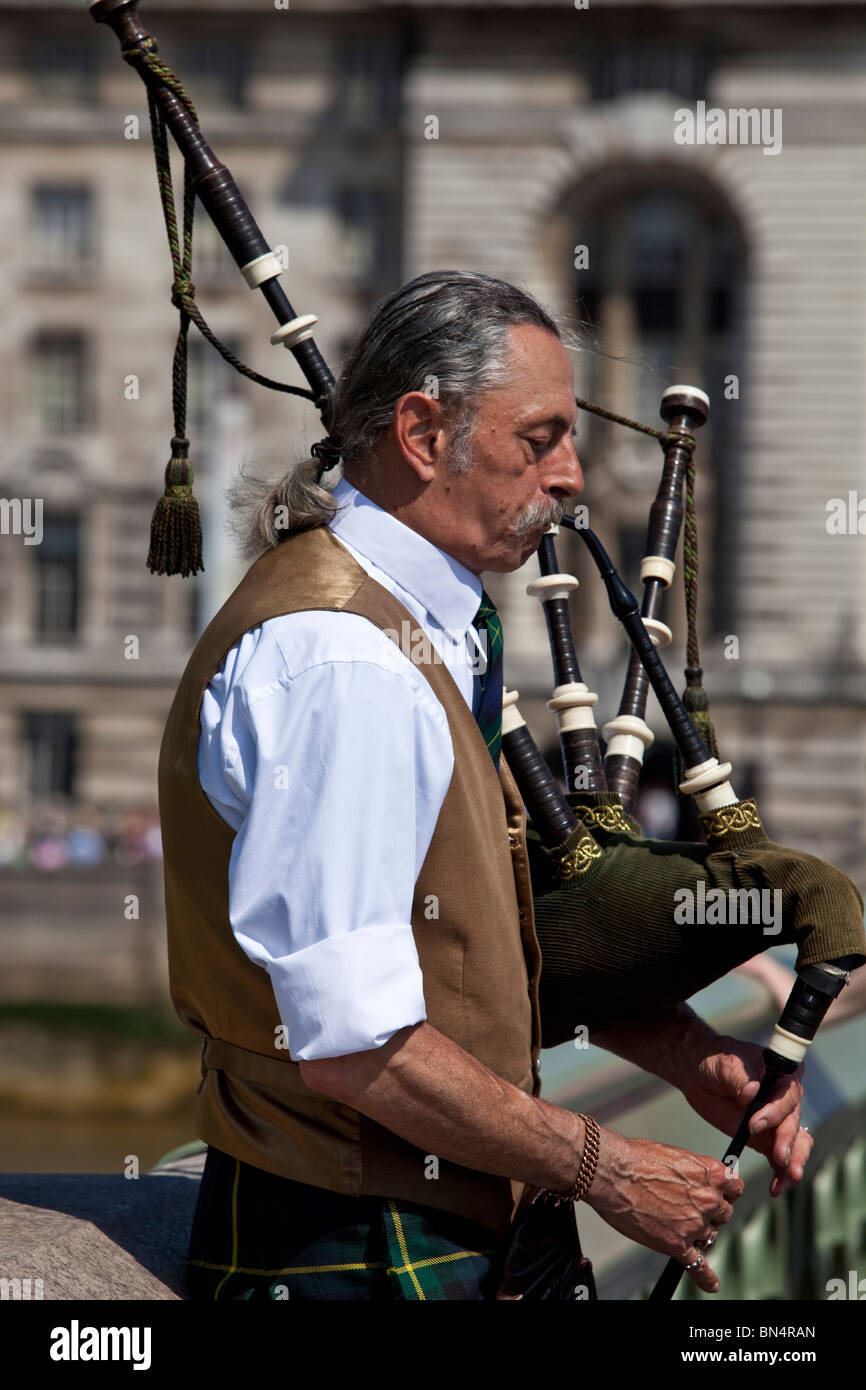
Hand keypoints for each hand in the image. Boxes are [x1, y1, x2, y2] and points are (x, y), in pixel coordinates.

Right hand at [584, 1127, 743, 1293]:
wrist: (612, 1171)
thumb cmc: (636, 1159)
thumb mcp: (676, 1154)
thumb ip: (695, 1171)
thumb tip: (697, 1180)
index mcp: (710, 1173)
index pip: (735, 1188)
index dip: (725, 1192)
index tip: (720, 1195)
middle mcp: (707, 1199)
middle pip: (724, 1214)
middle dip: (711, 1212)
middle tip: (691, 1208)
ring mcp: (694, 1223)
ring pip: (710, 1235)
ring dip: (700, 1233)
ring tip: (679, 1225)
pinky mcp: (677, 1244)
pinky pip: (698, 1265)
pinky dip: (705, 1277)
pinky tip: (710, 1282)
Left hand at [676, 1033, 812, 1196]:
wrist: (699, 1074)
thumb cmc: (715, 1061)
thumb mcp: (725, 1065)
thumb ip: (739, 1079)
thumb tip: (751, 1093)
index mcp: (782, 1074)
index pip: (787, 1095)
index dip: (775, 1112)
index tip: (754, 1124)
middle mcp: (785, 1098)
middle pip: (794, 1122)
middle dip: (788, 1142)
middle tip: (779, 1158)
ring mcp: (777, 1120)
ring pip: (795, 1143)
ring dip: (793, 1162)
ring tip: (787, 1179)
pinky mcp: (766, 1138)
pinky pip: (780, 1157)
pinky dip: (781, 1173)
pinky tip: (777, 1187)